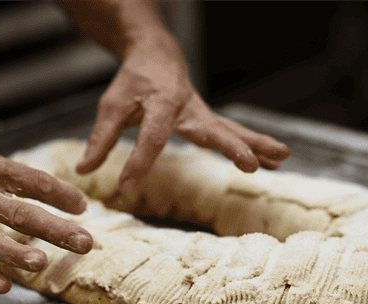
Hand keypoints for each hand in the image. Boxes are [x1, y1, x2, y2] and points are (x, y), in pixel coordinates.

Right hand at [0, 138, 92, 293]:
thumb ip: (14, 177)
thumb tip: (56, 193)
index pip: (33, 181)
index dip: (60, 194)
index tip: (82, 206)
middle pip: (20, 212)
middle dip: (55, 229)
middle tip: (83, 241)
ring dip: (17, 253)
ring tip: (40, 262)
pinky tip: (4, 286)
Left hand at [75, 35, 290, 192]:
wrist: (156, 54)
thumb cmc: (132, 80)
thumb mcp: (111, 105)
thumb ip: (101, 138)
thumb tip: (85, 171)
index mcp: (161, 103)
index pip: (152, 137)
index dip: (139, 161)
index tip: (126, 186)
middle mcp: (188, 108)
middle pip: (212, 130)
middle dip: (231, 148)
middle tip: (249, 164)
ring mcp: (203, 113)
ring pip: (232, 130)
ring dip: (257, 145)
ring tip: (282, 158)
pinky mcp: (209, 119)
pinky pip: (232, 133)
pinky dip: (253, 146)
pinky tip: (273, 163)